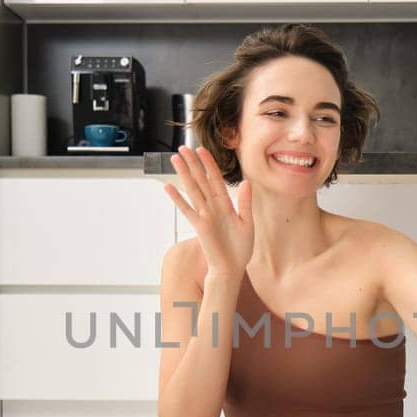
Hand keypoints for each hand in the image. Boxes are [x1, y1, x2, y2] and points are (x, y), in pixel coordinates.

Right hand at [165, 145, 253, 279]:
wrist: (232, 269)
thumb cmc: (240, 249)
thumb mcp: (247, 223)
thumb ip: (245, 203)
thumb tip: (247, 182)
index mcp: (225, 205)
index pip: (216, 179)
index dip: (209, 164)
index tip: (201, 150)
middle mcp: (213, 207)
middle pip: (201, 180)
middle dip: (192, 164)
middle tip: (182, 148)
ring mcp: (205, 215)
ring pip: (193, 190)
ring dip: (184, 174)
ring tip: (175, 159)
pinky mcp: (199, 226)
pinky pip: (187, 209)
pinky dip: (178, 198)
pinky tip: (169, 187)